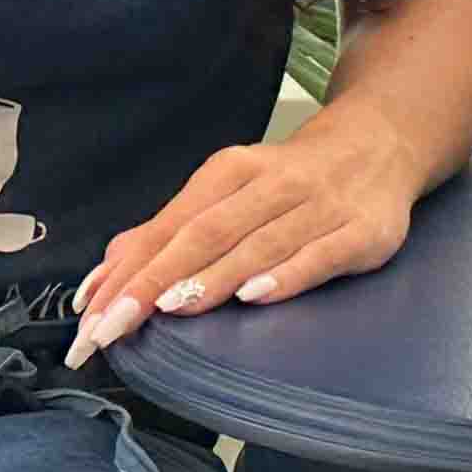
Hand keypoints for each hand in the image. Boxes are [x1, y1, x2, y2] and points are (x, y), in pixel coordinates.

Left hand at [63, 109, 417, 369]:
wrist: (381, 144)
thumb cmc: (291, 181)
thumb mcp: (227, 194)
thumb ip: (167, 234)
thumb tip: (103, 278)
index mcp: (233, 171)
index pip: (170, 225)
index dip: (127, 272)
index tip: (89, 318)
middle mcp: (275, 184)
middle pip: (206, 233)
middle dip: (152, 282)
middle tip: (110, 327)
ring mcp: (322, 206)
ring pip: (258, 244)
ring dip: (212, 277)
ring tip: (170, 307)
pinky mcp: (362, 231)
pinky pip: (321, 256)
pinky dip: (287, 275)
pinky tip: (255, 296)